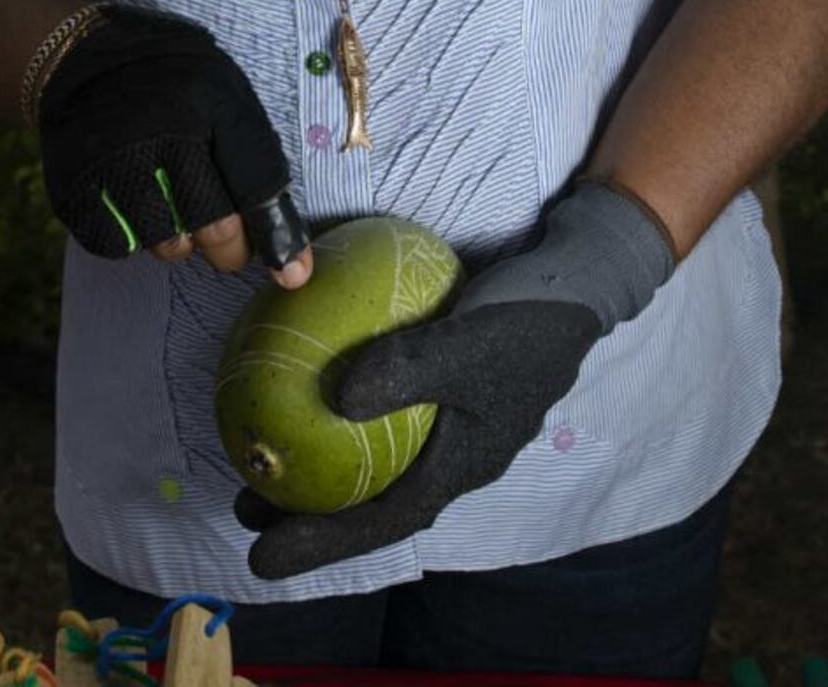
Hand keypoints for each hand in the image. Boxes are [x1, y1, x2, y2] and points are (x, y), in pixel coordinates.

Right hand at [37, 6, 310, 282]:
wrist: (86, 60)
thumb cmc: (175, 82)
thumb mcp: (226, 95)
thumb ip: (255, 159)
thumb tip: (291, 251)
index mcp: (211, 102)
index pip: (257, 184)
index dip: (280, 235)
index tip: (293, 275)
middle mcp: (163, 134)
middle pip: (216, 229)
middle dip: (232, 249)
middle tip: (230, 243)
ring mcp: (115, 165)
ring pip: (169, 244)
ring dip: (181, 240)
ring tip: (172, 203)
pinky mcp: (76, 189)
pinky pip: (120, 245)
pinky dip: (134, 236)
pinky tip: (134, 203)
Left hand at [237, 298, 600, 577]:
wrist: (580, 274)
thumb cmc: (528, 316)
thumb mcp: (468, 342)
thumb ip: (407, 370)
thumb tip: (334, 401)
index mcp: (463, 463)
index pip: (382, 519)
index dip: (320, 542)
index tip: (258, 553)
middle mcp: (455, 450)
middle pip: (373, 494)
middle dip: (311, 507)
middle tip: (247, 500)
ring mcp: (452, 414)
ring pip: (377, 452)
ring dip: (324, 457)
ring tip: (266, 443)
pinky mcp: (446, 378)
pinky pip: (385, 404)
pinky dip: (345, 399)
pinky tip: (308, 370)